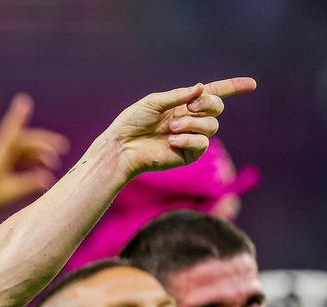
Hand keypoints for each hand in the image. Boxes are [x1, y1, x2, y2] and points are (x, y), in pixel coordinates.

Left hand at [0, 94, 69, 219]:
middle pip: (23, 141)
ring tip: (52, 165)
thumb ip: (29, 185)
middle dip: (43, 144)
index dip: (19, 116)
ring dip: (36, 155)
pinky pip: (13, 159)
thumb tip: (48, 179)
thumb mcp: (8, 194)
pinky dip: (27, 163)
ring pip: (19, 151)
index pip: (12, 130)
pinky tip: (37, 172)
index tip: (24, 101)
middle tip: (63, 149)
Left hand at [103, 77, 255, 178]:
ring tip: (171, 128)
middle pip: (217, 107)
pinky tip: (172, 141)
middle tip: (189, 107)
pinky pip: (203, 143)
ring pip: (212, 126)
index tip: (252, 84)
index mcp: (183, 103)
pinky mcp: (189, 154)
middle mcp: (190, 119)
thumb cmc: (132, 123)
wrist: (121, 147)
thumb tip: (201, 88)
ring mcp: (191, 137)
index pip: (213, 93)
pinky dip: (189, 139)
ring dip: (193, 123)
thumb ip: (179, 96)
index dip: (233, 87)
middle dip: (207, 104)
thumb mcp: (154, 102)